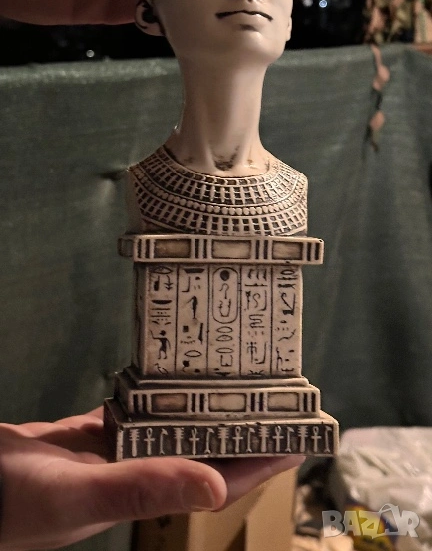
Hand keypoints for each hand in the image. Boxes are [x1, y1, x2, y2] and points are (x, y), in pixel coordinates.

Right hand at [0, 408, 302, 548]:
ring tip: (234, 381)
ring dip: (203, 410)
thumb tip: (216, 486)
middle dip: (241, 429)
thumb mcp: (78, 493)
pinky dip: (156, 395)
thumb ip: (142, 487)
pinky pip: (136, 412)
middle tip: (275, 396)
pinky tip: (168, 376)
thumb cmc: (14, 501)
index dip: (262, 462)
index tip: (299, 439)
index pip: (219, 480)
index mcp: (144, 493)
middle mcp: (137, 474)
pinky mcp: (91, 436)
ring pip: (173, 430)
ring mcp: (114, 454)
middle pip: (204, 451)